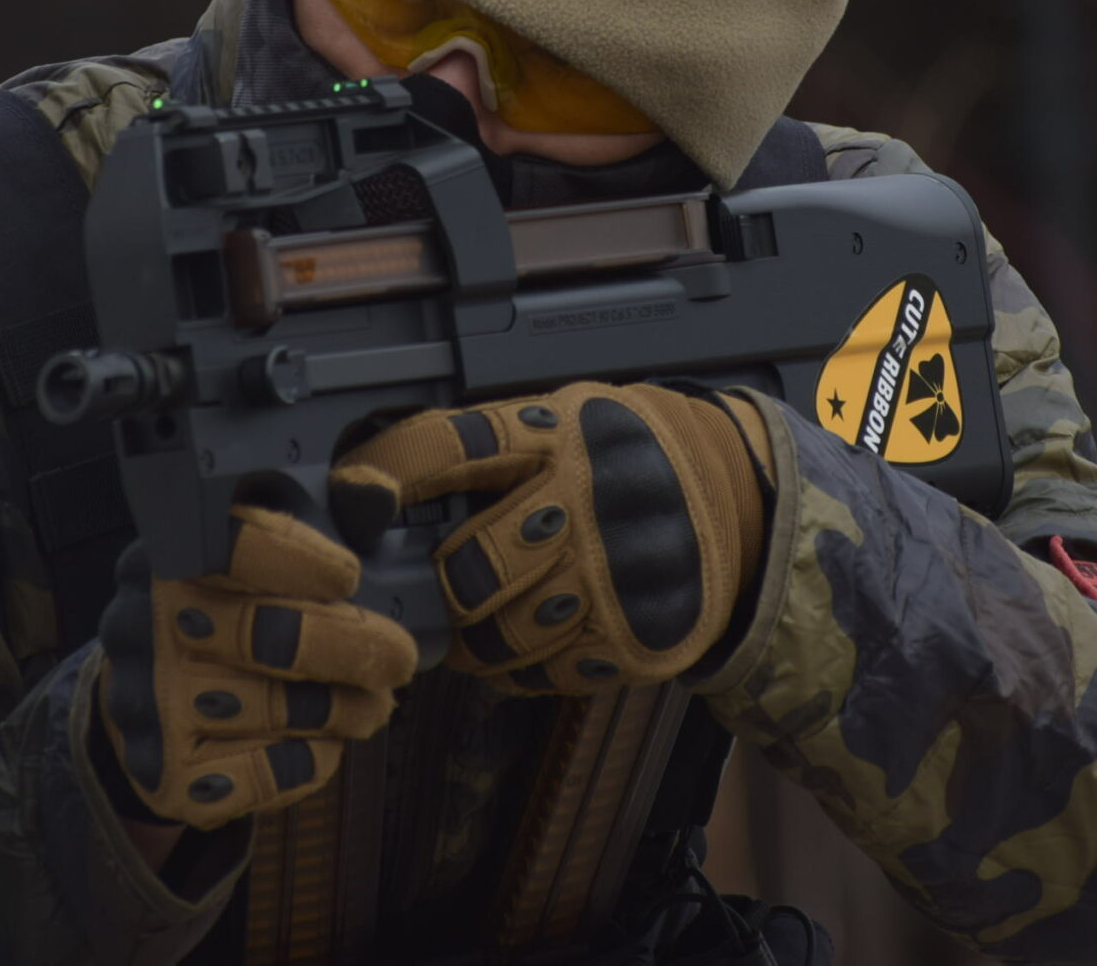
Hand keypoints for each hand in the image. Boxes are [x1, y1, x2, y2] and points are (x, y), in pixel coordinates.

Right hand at [96, 507, 415, 829]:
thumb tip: (376, 495)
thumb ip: (323, 516)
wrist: (150, 706)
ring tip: (376, 703)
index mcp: (171, 559)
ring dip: (340, 708)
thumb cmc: (227, 613)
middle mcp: (145, 627)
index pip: (230, 547)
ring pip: (267, 707)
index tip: (350, 577)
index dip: (298, 560)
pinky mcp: (167, 773)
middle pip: (261, 634)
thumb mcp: (265, 552)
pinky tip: (325, 743)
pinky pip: (257, 773)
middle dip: (348, 647)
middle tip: (399, 657)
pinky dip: (307, 760)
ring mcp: (150, 704)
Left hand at [334, 383, 772, 694]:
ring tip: (484, 616)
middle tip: (438, 585)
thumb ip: (494, 451)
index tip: (354, 498)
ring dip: (473, 636)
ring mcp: (612, 579)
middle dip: (442, 586)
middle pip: (469, 570)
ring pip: (498, 636)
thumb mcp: (571, 421)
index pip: (451, 446)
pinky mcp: (632, 640)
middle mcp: (584, 504)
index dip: (390, 471)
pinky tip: (534, 635)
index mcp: (557, 435)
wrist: (741, 501)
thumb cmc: (632, 456)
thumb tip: (387, 489)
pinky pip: (540, 675)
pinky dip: (521, 665)